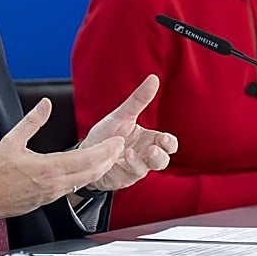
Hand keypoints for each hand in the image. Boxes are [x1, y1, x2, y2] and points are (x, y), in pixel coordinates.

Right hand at [0, 98, 123, 238]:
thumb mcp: (12, 140)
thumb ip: (32, 121)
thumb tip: (46, 104)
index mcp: (48, 168)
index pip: (86, 158)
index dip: (106, 149)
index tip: (117, 140)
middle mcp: (55, 183)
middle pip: (92, 171)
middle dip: (110, 158)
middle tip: (121, 146)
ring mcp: (55, 193)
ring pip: (86, 181)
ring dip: (101, 168)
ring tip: (111, 156)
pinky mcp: (52, 198)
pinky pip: (76, 186)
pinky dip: (89, 176)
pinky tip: (91, 169)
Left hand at [79, 74, 178, 192]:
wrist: (87, 152)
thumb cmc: (106, 134)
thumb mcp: (122, 114)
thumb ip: (139, 99)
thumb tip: (154, 78)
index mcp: (149, 139)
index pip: (168, 143)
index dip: (169, 142)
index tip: (163, 138)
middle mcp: (145, 154)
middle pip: (164, 159)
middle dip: (161, 155)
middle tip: (153, 149)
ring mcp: (137, 166)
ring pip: (152, 169)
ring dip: (145, 162)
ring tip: (130, 152)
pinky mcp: (126, 177)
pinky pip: (134, 174)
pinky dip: (130, 165)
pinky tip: (122, 156)